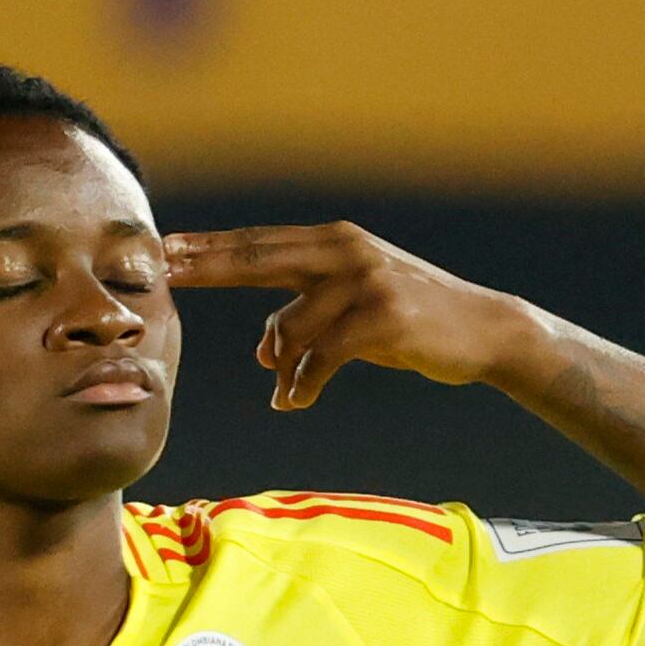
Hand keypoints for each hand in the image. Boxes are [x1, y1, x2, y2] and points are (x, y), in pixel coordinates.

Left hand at [164, 222, 551, 412]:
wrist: (481, 330)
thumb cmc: (408, 323)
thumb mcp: (351, 312)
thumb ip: (304, 318)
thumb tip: (262, 354)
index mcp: (333, 243)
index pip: (258, 244)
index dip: (210, 247)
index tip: (164, 247)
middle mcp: (346, 250)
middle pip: (259, 259)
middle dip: (207, 266)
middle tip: (163, 272)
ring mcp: (365, 280)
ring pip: (289, 327)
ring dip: (280, 368)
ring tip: (287, 391)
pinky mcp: (382, 316)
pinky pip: (320, 358)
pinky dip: (302, 385)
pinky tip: (295, 402)